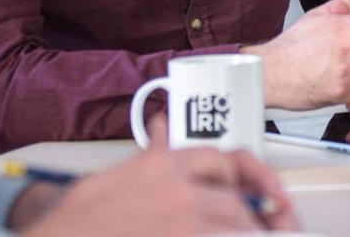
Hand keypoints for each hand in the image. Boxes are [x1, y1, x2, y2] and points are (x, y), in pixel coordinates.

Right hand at [19, 114, 296, 235]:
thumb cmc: (76, 221)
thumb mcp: (115, 176)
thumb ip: (149, 153)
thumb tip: (159, 123)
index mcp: (163, 165)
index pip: (228, 161)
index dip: (258, 179)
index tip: (274, 197)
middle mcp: (177, 189)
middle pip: (237, 201)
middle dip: (252, 220)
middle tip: (267, 232)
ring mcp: (182, 221)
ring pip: (238, 227)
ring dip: (246, 236)